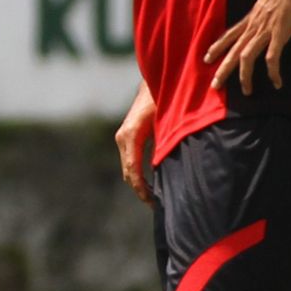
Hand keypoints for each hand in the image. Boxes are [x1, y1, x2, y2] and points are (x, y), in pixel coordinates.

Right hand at [114, 84, 157, 205]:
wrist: (153, 84)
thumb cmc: (163, 100)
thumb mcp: (167, 122)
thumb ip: (165, 144)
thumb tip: (168, 169)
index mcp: (131, 136)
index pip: (133, 169)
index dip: (141, 188)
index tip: (152, 202)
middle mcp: (123, 138)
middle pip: (128, 172)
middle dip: (140, 190)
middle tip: (156, 206)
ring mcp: (122, 138)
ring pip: (128, 168)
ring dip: (139, 184)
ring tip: (154, 198)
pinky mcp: (127, 138)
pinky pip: (130, 161)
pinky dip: (138, 174)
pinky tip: (151, 184)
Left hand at [205, 0, 290, 94]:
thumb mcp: (284, 3)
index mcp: (251, 19)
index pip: (229, 35)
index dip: (217, 47)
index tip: (207, 58)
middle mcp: (253, 27)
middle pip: (232, 51)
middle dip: (223, 69)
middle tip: (214, 85)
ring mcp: (264, 31)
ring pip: (246, 57)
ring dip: (244, 76)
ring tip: (246, 91)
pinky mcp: (278, 34)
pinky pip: (272, 57)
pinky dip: (272, 71)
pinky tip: (276, 82)